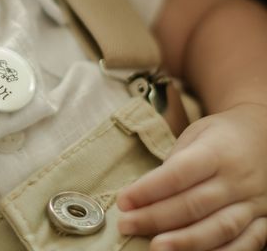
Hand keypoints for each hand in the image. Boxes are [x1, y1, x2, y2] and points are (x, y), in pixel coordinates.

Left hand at [117, 103, 266, 249]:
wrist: (264, 135)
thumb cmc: (219, 137)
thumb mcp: (195, 136)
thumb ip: (174, 164)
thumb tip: (145, 194)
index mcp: (216, 152)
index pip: (178, 174)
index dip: (148, 189)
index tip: (123, 201)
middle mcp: (237, 179)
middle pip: (194, 204)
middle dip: (156, 218)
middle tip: (126, 225)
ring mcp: (254, 202)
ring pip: (220, 228)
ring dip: (185, 242)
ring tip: (155, 247)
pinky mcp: (266, 221)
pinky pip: (246, 244)